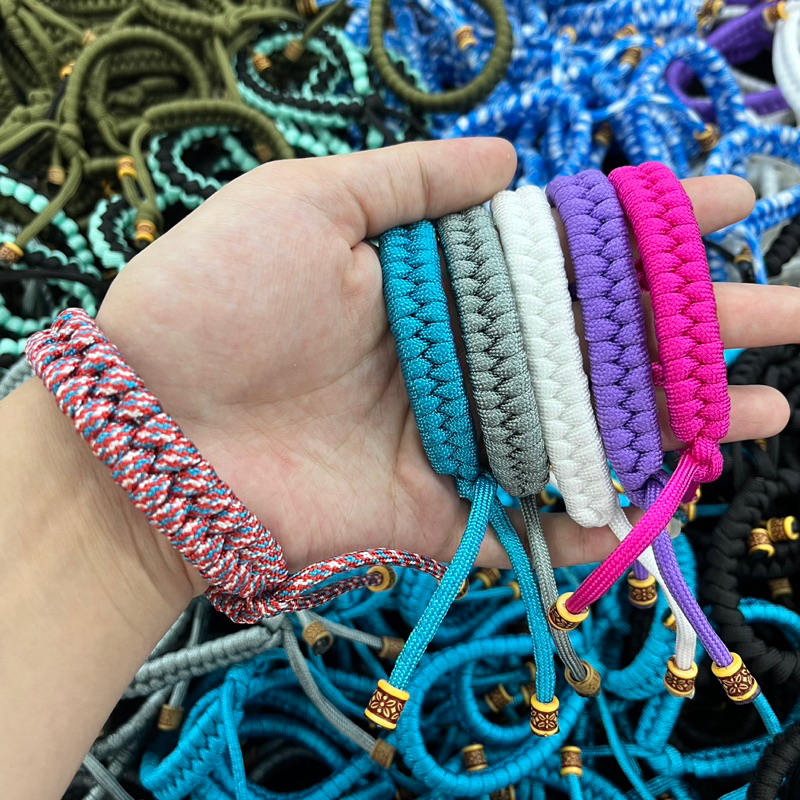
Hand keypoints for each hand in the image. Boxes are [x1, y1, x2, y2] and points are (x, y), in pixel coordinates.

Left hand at [97, 138, 796, 592]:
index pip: (564, 250)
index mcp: (438, 281)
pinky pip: (536, 518)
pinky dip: (600, 520)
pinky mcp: (443, 509)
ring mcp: (459, 435)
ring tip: (768, 405)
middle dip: (695, 325)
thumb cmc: (216, 300)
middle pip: (598, 341)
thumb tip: (507, 161)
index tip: (726, 204)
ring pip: (589, 427)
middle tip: (786, 315)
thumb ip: (409, 181)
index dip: (644, 228)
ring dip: (680, 419)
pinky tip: (669, 499)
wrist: (154, 426)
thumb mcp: (306, 202)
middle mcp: (460, 356)